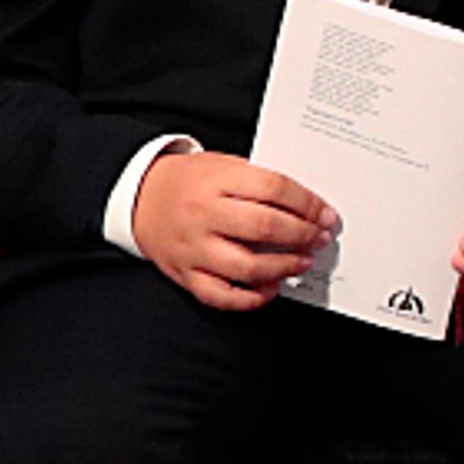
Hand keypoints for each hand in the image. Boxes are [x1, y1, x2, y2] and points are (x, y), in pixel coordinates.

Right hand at [128, 149, 337, 312]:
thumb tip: (307, 209)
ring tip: (300, 262)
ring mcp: (192, 247)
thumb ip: (259, 182)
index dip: (307, 204)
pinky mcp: (184, 273)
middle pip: (264, 227)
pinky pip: (220, 295)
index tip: (324, 215)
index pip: (273, 189)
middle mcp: (201, 214)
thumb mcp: (222, 165)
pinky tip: (269, 289)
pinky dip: (250, 298)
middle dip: (302, 235)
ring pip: (247, 266)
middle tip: (318, 239)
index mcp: (214, 181)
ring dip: (284, 267)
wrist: (139, 198)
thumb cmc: (187, 183)